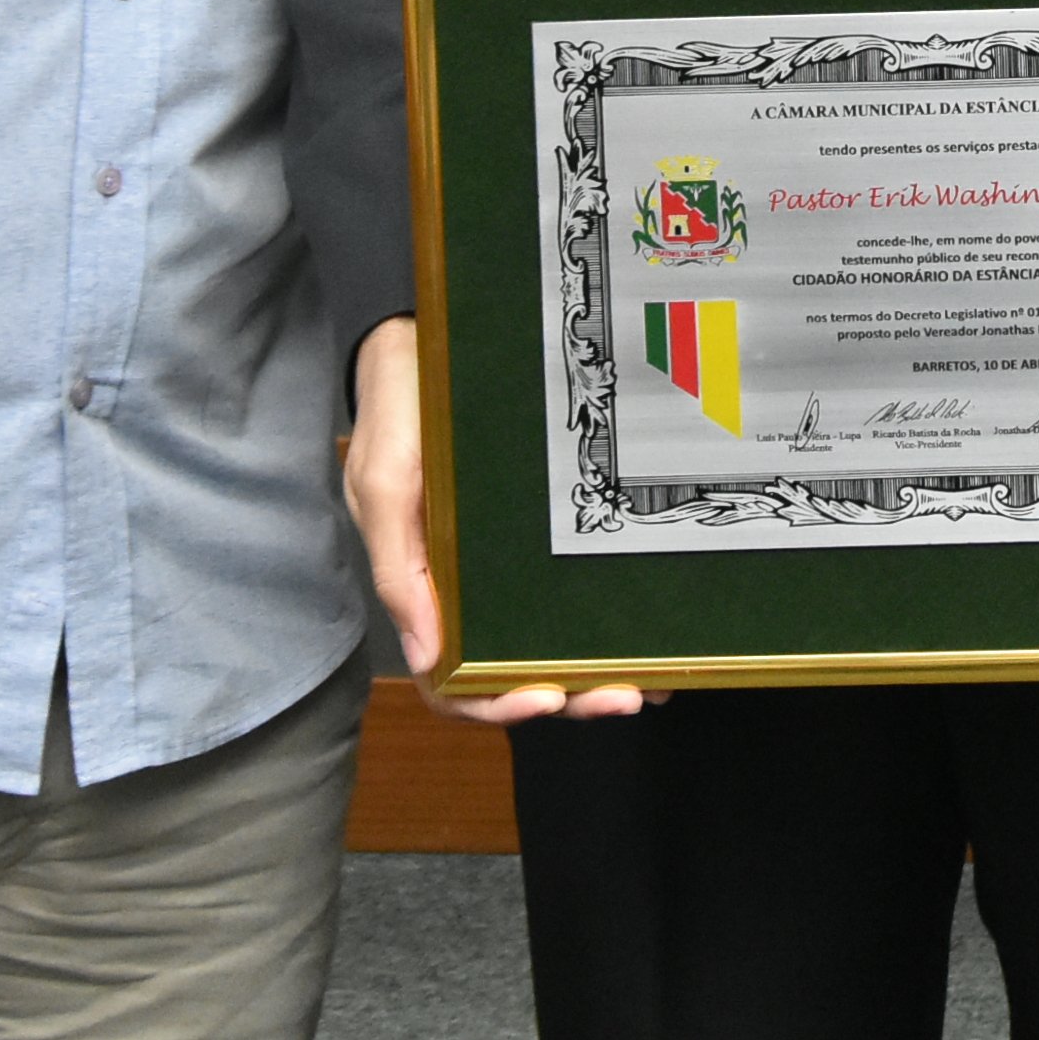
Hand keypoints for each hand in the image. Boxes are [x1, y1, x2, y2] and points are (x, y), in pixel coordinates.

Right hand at [348, 318, 641, 723]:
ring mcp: (512, 559)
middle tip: (626, 694)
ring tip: (651, 681)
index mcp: (427, 587)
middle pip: (516, 672)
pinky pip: (579, 584)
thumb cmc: (400, 410)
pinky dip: (614, 618)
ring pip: (555, 641)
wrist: (427, 333)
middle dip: (571, 695)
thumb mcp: (384, 484)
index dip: (496, 706)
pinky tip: (654, 629)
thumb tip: (428, 657)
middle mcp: (473, 586)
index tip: (545, 700)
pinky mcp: (545, 526)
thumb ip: (399, 569)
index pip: (453, 681)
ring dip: (598, 671)